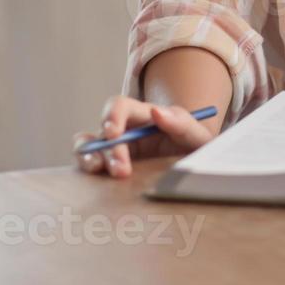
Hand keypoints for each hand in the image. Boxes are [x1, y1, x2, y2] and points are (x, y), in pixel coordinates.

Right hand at [71, 95, 219, 178]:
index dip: (111, 116)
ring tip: (97, 171)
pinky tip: (97, 178)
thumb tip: (157, 112)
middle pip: (103, 132)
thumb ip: (182, 122)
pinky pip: (92, 166)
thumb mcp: (197, 135)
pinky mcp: (113, 170)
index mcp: (144, 116)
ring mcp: (117, 152)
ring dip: (89, 157)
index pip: (119, 106)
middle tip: (122, 172)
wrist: (198, 171)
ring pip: (89, 147)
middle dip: (108, 150)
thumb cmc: (196, 147)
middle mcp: (126, 132)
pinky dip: (87, 170)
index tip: (114, 134)